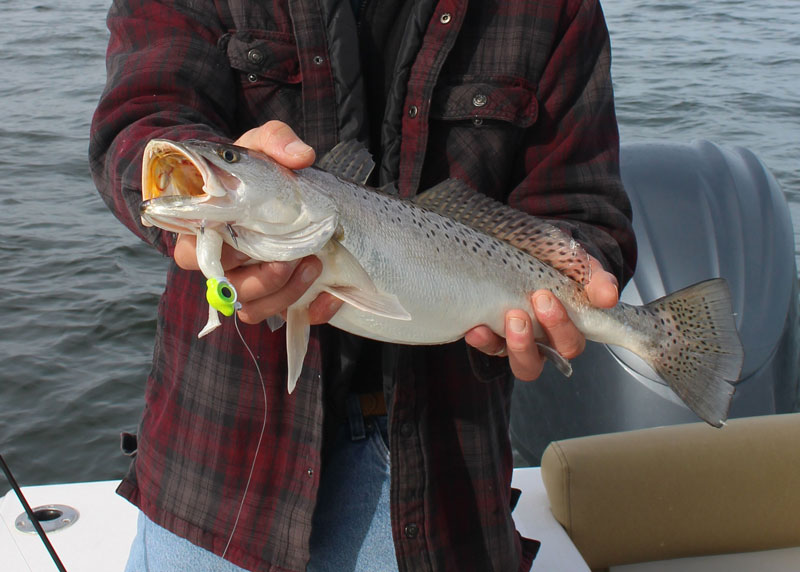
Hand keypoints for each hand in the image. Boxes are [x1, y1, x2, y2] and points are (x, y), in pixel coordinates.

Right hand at [173, 120, 342, 325]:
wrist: (271, 186)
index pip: (192, 256)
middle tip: (295, 256)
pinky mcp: (279, 295)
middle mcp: (221, 264)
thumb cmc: (253, 169)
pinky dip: (312, 310)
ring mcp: (249, 283)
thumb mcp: (261, 145)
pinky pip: (290, 318)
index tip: (249, 238)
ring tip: (314, 264)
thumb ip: (275, 140)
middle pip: (229, 290)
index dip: (220, 255)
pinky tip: (332, 294)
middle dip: (265, 279)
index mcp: (204, 230)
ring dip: (286, 294)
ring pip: (253, 310)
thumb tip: (301, 155)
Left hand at [464, 256, 618, 380]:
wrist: (523, 248)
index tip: (549, 298)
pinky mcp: (493, 336)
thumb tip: (608, 297)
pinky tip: (476, 327)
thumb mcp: (575, 260)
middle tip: (538, 300)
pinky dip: (483, 341)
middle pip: (550, 357)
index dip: (564, 328)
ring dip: (518, 345)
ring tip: (511, 317)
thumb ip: (594, 277)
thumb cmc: (553, 260)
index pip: (573, 342)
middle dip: (547, 331)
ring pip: (524, 363)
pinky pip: (489, 348)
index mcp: (568, 326)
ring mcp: (518, 341)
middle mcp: (544, 340)